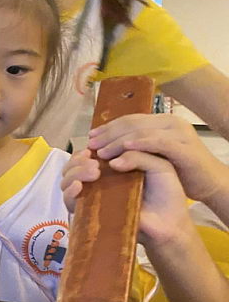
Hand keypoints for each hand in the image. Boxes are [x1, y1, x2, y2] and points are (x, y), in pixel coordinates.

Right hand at [61, 149, 190, 246]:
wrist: (169, 224)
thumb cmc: (166, 194)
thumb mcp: (158, 166)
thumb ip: (137, 156)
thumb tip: (110, 162)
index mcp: (111, 167)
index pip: (88, 153)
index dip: (87, 148)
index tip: (94, 146)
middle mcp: (97, 180)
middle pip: (72, 165)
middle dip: (78, 160)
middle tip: (93, 162)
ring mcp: (91, 196)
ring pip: (66, 179)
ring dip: (74, 172)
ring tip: (93, 172)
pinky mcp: (89, 213)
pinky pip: (68, 201)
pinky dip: (69, 191)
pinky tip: (79, 186)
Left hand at [88, 113, 226, 202]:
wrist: (210, 182)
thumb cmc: (180, 169)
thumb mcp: (156, 153)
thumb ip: (138, 146)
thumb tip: (108, 145)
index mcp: (161, 121)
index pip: (130, 119)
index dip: (108, 127)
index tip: (90, 136)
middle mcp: (170, 123)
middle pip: (132, 123)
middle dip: (108, 134)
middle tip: (91, 144)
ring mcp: (178, 133)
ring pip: (141, 131)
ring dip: (118, 141)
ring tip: (102, 151)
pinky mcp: (184, 147)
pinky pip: (158, 142)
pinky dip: (140, 144)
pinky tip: (125, 149)